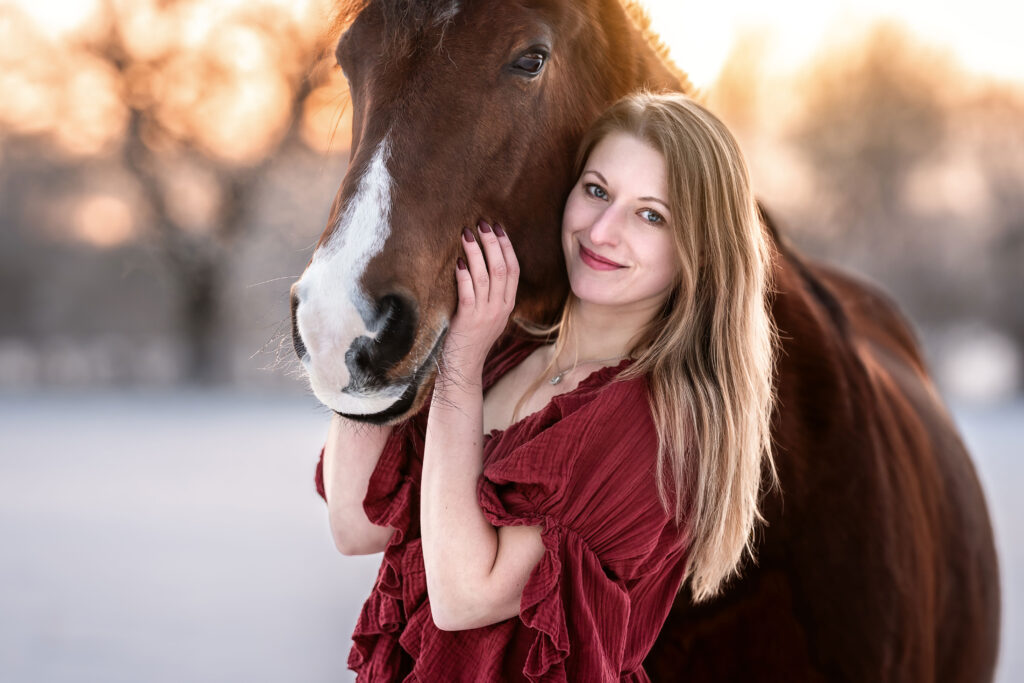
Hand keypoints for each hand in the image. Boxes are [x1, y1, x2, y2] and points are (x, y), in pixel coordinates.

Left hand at [444, 220, 518, 379]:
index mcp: (508, 305)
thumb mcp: (489, 315)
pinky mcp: (468, 321)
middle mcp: (500, 308)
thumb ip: (490, 293)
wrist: (464, 368)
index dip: (506, 247)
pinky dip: (464, 275)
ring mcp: (485, 315)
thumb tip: (481, 263)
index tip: (498, 228)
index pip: (513, 270)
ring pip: (485, 277)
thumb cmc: (471, 339)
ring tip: (466, 234)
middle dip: (492, 243)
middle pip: (501, 268)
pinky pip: (468, 294)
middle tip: (482, 224)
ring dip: (476, 252)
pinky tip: (458, 262)